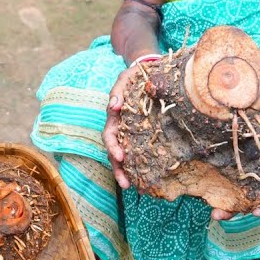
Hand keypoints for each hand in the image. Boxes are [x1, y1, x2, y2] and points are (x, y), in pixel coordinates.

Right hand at [103, 65, 139, 189]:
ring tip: (133, 187)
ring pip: (125, 156)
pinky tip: (146, 178)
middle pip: (115, 152)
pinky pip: (139, 152)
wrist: (149, 72)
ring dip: (126, 172)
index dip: (113, 147)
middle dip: (118, 168)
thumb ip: (118, 90)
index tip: (121, 157)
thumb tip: (114, 106)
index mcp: (115, 117)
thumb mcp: (125, 78)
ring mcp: (131, 133)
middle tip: (126, 183)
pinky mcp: (142, 135)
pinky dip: (139, 166)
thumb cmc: (135, 76)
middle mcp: (120, 128)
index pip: (109, 135)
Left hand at [209, 105, 259, 221]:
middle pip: (247, 199)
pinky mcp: (231, 164)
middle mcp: (259, 178)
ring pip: (233, 192)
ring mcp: (244, 173)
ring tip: (211, 212)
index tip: (255, 213)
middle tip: (218, 215)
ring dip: (222, 204)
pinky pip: (222, 176)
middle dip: (233, 210)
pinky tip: (201, 191)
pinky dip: (213, 184)